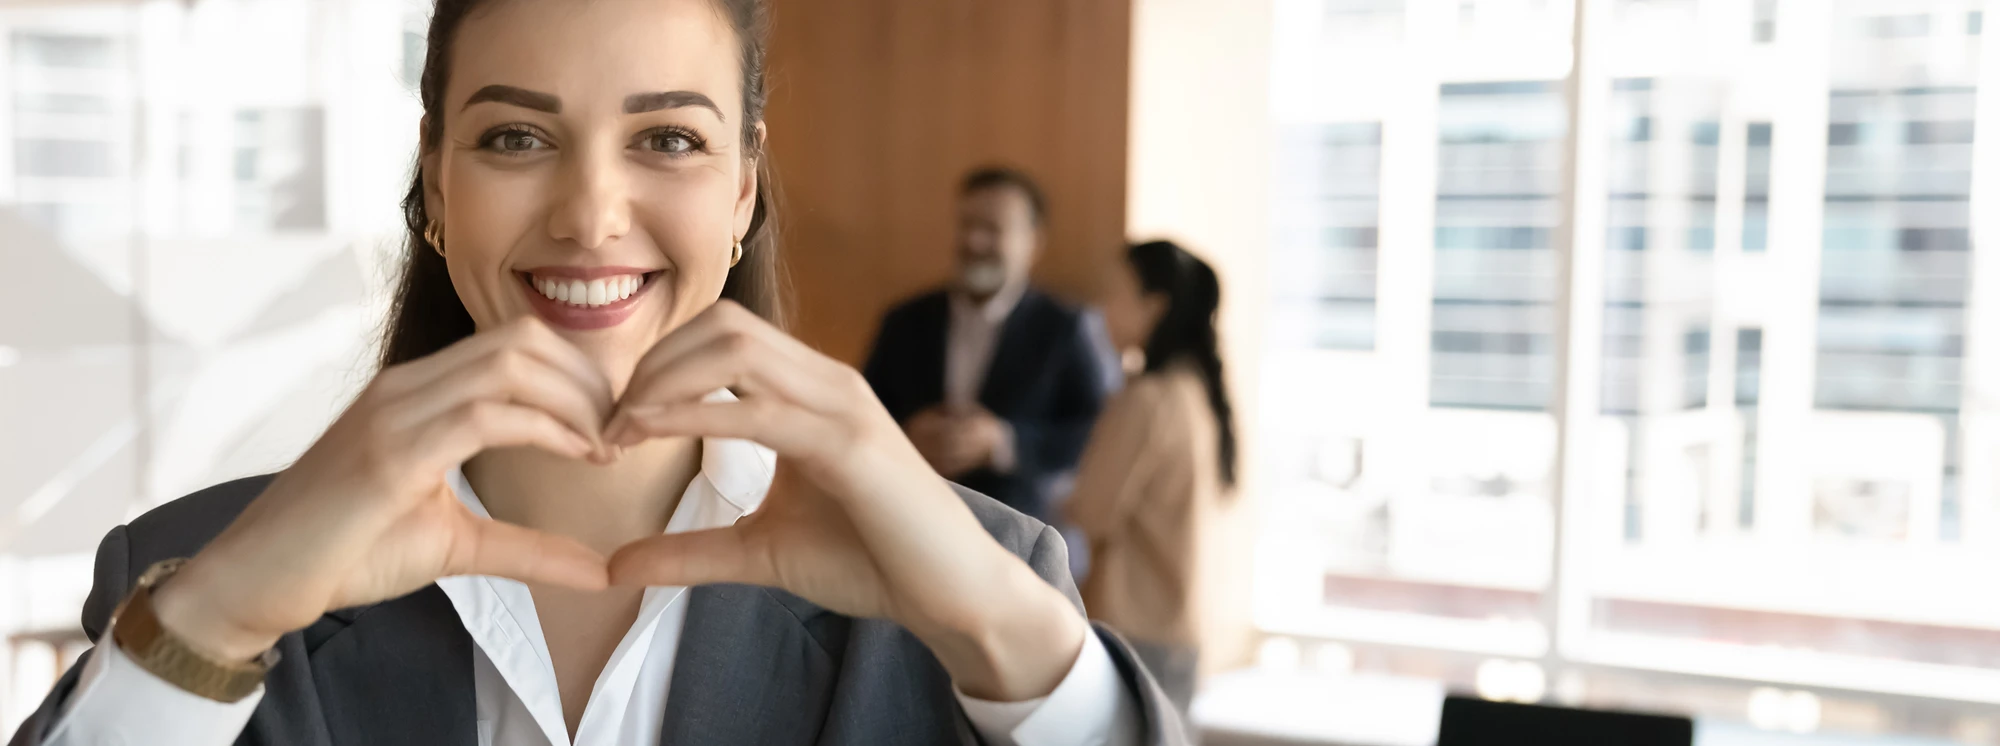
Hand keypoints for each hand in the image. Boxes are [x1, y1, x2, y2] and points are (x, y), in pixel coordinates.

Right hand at [154, 318, 614, 660]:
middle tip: (623, 431)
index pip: (516, 343)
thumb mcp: (456, 543)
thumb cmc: (346, 551)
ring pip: (511, 365)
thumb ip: (527, 546)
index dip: (579, 372)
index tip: (614, 423)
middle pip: (524, 340)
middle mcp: (406, 385)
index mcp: (417, 390)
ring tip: (606, 446)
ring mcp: (395, 411)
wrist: (256, 579)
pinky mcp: (390, 451)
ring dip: (577, 401)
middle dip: (590, 379)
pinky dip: (548, 428)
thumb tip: (600, 569)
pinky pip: (487, 414)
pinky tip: (580, 455)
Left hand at [602, 302, 1086, 700]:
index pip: (721, 337)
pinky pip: (758, 410)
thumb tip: (614, 565)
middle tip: (606, 421)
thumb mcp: (759, 552)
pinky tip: (650, 437)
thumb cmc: (870, 561)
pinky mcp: (850, 442)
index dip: (657, 366)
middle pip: (722, 325)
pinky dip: (692, 416)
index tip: (612, 422)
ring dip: (663, 381)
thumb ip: (691, 551)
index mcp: (810, 392)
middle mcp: (827, 382)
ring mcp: (842, 405)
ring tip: (620, 429)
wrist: (949, 594)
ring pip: (735, 349)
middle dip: (652, 363)